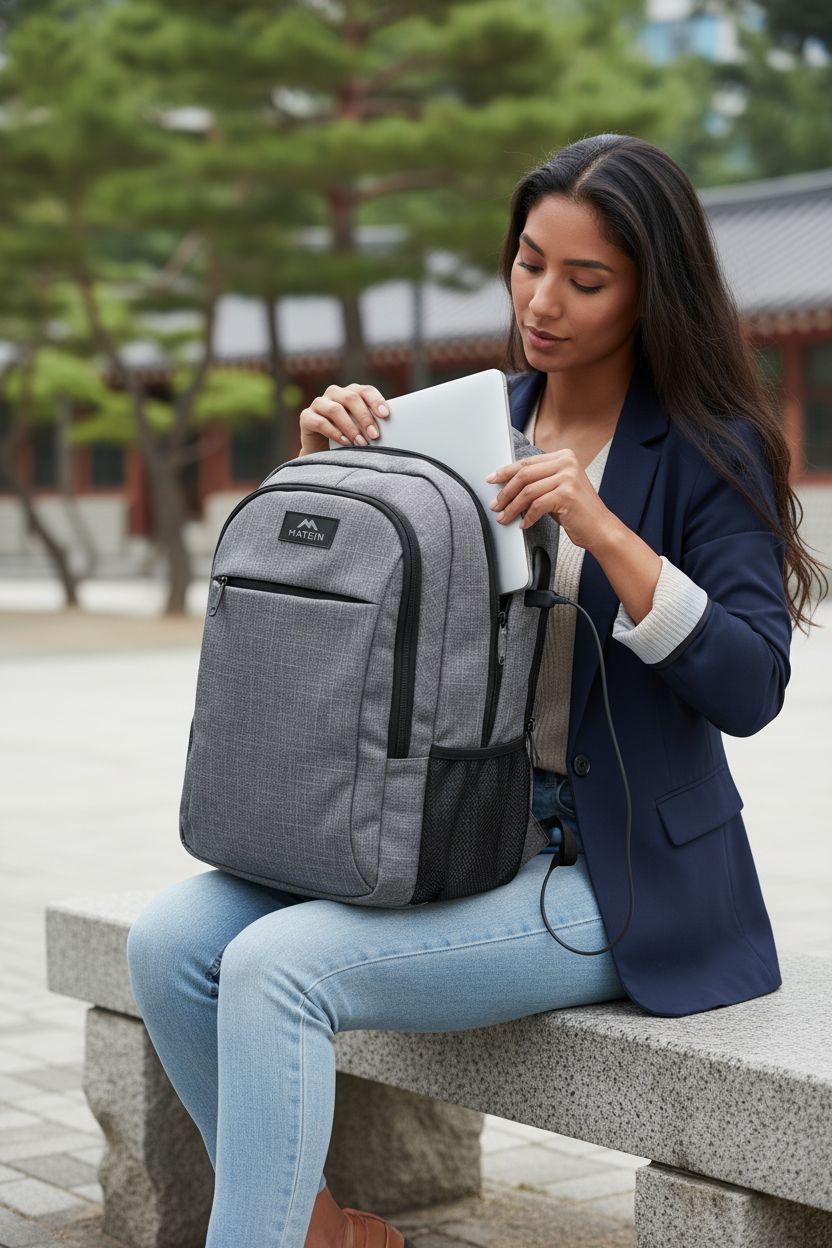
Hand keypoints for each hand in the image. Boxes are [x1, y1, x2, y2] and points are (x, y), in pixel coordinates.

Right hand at [299, 383, 389, 455]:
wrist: (322, 453)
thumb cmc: (348, 438)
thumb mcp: (362, 429)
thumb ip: (372, 424)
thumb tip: (391, 429)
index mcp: (351, 392)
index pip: (365, 390)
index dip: (376, 401)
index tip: (385, 415)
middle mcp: (335, 393)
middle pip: (351, 398)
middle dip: (364, 417)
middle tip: (374, 435)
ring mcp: (319, 403)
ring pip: (335, 409)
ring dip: (350, 427)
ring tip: (361, 443)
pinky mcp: (306, 416)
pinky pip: (320, 422)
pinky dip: (334, 432)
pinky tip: (345, 442)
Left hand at [484, 449, 618, 553]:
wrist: (601, 529)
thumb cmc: (578, 512)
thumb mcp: (558, 489)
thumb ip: (539, 481)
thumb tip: (506, 483)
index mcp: (564, 456)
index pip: (527, 462)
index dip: (506, 472)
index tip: (492, 480)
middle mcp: (567, 462)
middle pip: (524, 474)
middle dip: (505, 492)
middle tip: (495, 505)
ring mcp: (568, 477)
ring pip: (527, 491)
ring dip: (512, 507)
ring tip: (504, 517)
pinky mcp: (566, 494)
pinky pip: (536, 506)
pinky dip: (527, 517)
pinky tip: (524, 524)